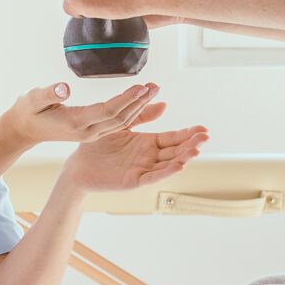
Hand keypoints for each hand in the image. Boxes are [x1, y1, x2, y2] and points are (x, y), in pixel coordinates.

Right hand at [0, 80, 163, 146]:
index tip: (143, 87)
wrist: (24, 130)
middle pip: (119, 118)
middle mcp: (87, 131)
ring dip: (139, 107)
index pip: (107, 111)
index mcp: (75, 122)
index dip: (126, 99)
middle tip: (155, 87)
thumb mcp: (32, 99)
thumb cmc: (28, 111)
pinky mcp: (92, 131)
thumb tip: (63, 88)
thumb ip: (48, 93)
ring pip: (121, 122)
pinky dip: (132, 113)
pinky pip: (117, 124)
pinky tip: (142, 102)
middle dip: (139, 102)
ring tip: (154, 91)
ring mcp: (91, 133)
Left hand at [64, 116, 208, 194]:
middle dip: (191, 144)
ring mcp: (143, 169)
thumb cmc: (98, 145)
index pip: (173, 138)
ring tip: (197, 149)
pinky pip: (154, 176)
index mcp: (148, 143)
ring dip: (184, 157)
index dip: (188, 134)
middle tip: (206, 136)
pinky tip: (180, 164)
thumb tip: (164, 103)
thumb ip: (142, 114)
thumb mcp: (123, 124)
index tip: (203, 128)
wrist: (79, 163)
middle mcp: (149, 157)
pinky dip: (167, 171)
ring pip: (168, 163)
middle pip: (175, 150)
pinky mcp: (134, 181)